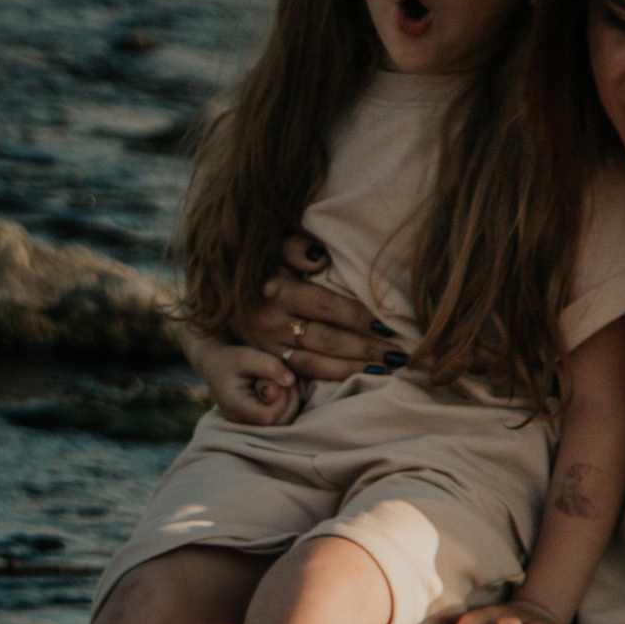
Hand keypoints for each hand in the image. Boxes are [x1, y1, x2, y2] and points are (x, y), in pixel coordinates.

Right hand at [182, 327, 301, 427]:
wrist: (217, 365)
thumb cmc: (231, 358)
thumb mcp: (247, 355)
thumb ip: (269, 366)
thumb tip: (290, 381)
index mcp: (232, 405)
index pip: (268, 415)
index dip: (281, 398)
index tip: (277, 379)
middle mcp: (239, 420)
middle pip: (278, 422)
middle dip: (288, 398)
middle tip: (280, 378)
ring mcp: (248, 424)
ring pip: (283, 422)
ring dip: (290, 401)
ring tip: (279, 382)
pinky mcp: (257, 422)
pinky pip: (281, 420)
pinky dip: (287, 404)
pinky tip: (280, 390)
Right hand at [255, 232, 397, 386]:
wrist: (224, 297)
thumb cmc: (263, 267)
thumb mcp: (274, 249)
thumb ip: (296, 247)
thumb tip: (319, 259)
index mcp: (276, 290)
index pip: (326, 306)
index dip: (358, 317)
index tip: (388, 324)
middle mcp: (270, 322)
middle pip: (326, 339)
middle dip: (366, 347)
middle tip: (400, 353)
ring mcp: (267, 347)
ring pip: (317, 363)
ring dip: (355, 367)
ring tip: (389, 368)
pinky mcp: (268, 362)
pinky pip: (306, 374)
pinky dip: (336, 376)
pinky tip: (362, 375)